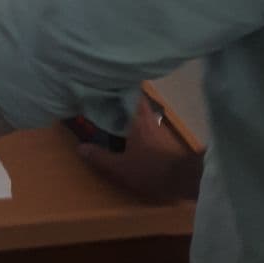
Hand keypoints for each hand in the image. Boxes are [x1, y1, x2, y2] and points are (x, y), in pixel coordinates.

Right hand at [77, 97, 203, 201]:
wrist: (183, 180)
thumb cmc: (150, 169)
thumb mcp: (120, 167)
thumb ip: (100, 157)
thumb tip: (80, 148)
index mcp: (137, 118)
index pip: (131, 92)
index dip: (120, 85)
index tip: (107, 82)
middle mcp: (148, 118)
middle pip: (136, 100)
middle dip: (122, 98)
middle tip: (106, 98)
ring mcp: (158, 127)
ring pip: (142, 111)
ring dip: (130, 110)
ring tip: (114, 112)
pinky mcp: (163, 137)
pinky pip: (147, 123)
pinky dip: (137, 122)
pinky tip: (129, 130)